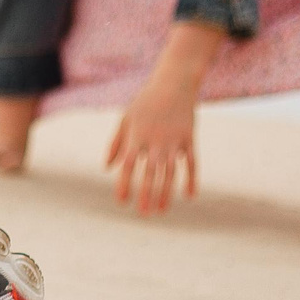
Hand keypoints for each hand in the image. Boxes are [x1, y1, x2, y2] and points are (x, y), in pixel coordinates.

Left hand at [105, 75, 197, 213]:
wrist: (174, 84)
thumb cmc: (145, 102)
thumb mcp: (125, 119)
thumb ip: (117, 144)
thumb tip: (108, 167)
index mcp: (137, 137)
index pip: (128, 166)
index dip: (125, 184)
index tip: (122, 201)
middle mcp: (155, 142)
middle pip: (150, 174)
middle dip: (146, 195)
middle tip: (143, 214)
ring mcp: (174, 142)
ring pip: (171, 173)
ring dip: (166, 193)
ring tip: (161, 211)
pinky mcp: (189, 140)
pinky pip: (191, 164)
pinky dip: (191, 179)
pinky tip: (189, 195)